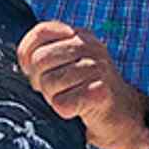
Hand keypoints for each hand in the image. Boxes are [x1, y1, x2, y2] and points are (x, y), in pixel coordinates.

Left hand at [18, 20, 148, 148]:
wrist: (123, 116)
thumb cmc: (86, 91)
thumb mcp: (66, 64)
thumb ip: (45, 55)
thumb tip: (24, 61)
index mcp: (80, 35)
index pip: (41, 32)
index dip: (27, 55)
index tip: (35, 71)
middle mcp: (90, 46)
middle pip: (40, 59)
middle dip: (40, 81)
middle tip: (55, 90)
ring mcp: (98, 67)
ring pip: (49, 83)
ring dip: (53, 97)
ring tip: (70, 98)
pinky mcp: (100, 92)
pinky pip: (62, 103)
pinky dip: (65, 110)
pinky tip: (78, 109)